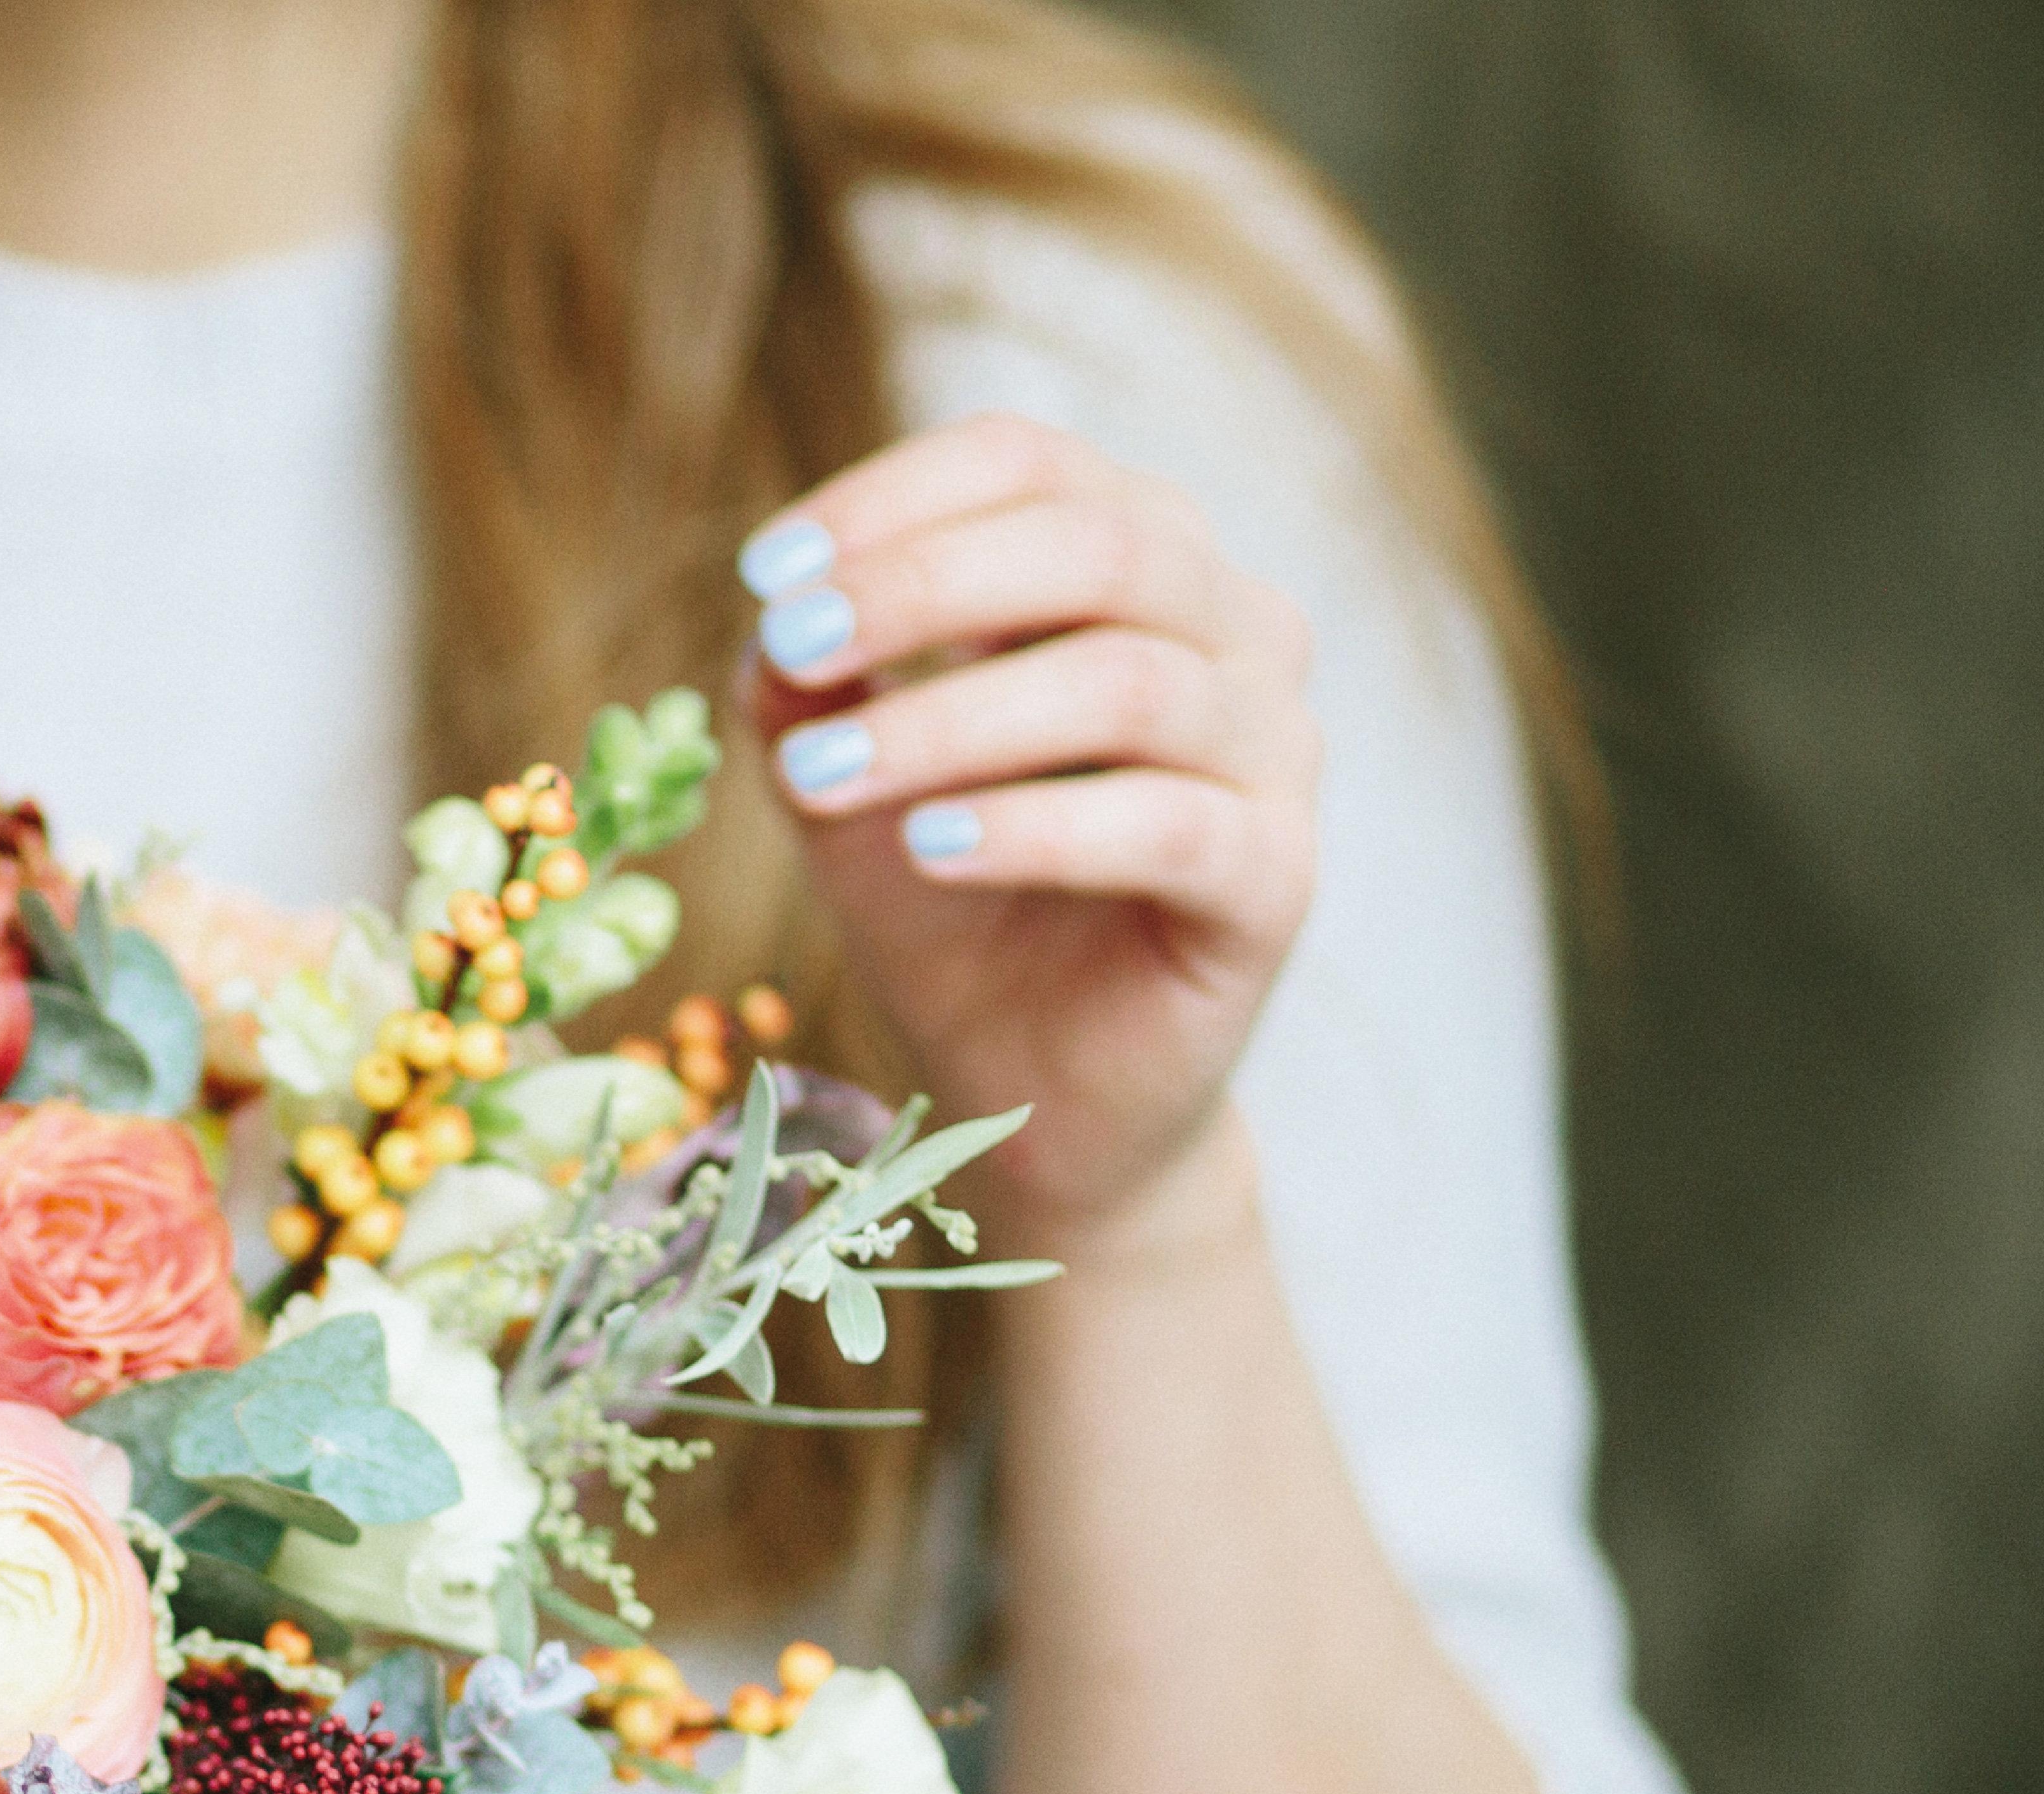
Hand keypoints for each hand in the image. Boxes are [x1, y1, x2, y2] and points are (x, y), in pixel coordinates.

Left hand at [740, 413, 1320, 1259]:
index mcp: (1138, 561)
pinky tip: (927, 847)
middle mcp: (1233, 628)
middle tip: (793, 644)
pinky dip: (1034, 828)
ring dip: (952, 721)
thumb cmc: (944, 899)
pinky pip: (1168, 825)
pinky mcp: (1277, 878)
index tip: (766, 573)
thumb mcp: (844, 774)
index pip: (1032, 461)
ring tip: (819, 778)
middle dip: (923, 588)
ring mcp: (1273, 751)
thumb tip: (774, 622)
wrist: (1029, 1081)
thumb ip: (811, 686)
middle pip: (1101, 543)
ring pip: (1130, 681)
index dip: (895, 500)